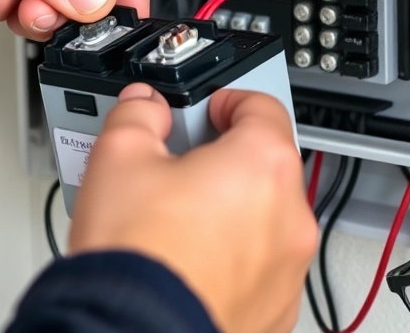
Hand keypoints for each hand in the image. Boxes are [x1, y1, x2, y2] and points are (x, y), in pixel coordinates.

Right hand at [69, 83, 316, 332]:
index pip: (263, 108)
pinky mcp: (276, 310)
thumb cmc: (136, 255)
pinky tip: (189, 261)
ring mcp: (288, 270)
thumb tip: (143, 106)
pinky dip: (233, 260)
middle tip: (181, 167)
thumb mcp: (119, 157)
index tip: (209, 109)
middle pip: (266, 167)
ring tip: (177, 221)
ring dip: (233, 213)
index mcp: (262, 166)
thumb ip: (138, 116)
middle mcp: (290, 218)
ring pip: (265, 222)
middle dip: (227, 160)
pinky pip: (260, 269)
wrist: (131, 331)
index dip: (230, 100)